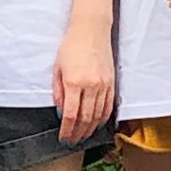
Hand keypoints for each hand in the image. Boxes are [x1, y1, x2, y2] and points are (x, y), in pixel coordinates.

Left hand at [51, 20, 115, 143]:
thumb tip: (61, 112)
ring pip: (98, 115)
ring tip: (83, 135)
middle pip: (85, 118)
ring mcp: (103, 85)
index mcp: (73, 82)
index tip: (63, 137)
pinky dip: (103, 118)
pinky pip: (108, 106)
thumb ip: (58, 92)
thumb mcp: (57, 69)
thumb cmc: (71, 46)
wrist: (91, 30)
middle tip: (73, 140)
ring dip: (90, 129)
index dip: (67, 130)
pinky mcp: (112, 83)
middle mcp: (90, 86)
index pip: (70, 115)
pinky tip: (97, 124)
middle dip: (78, 133)